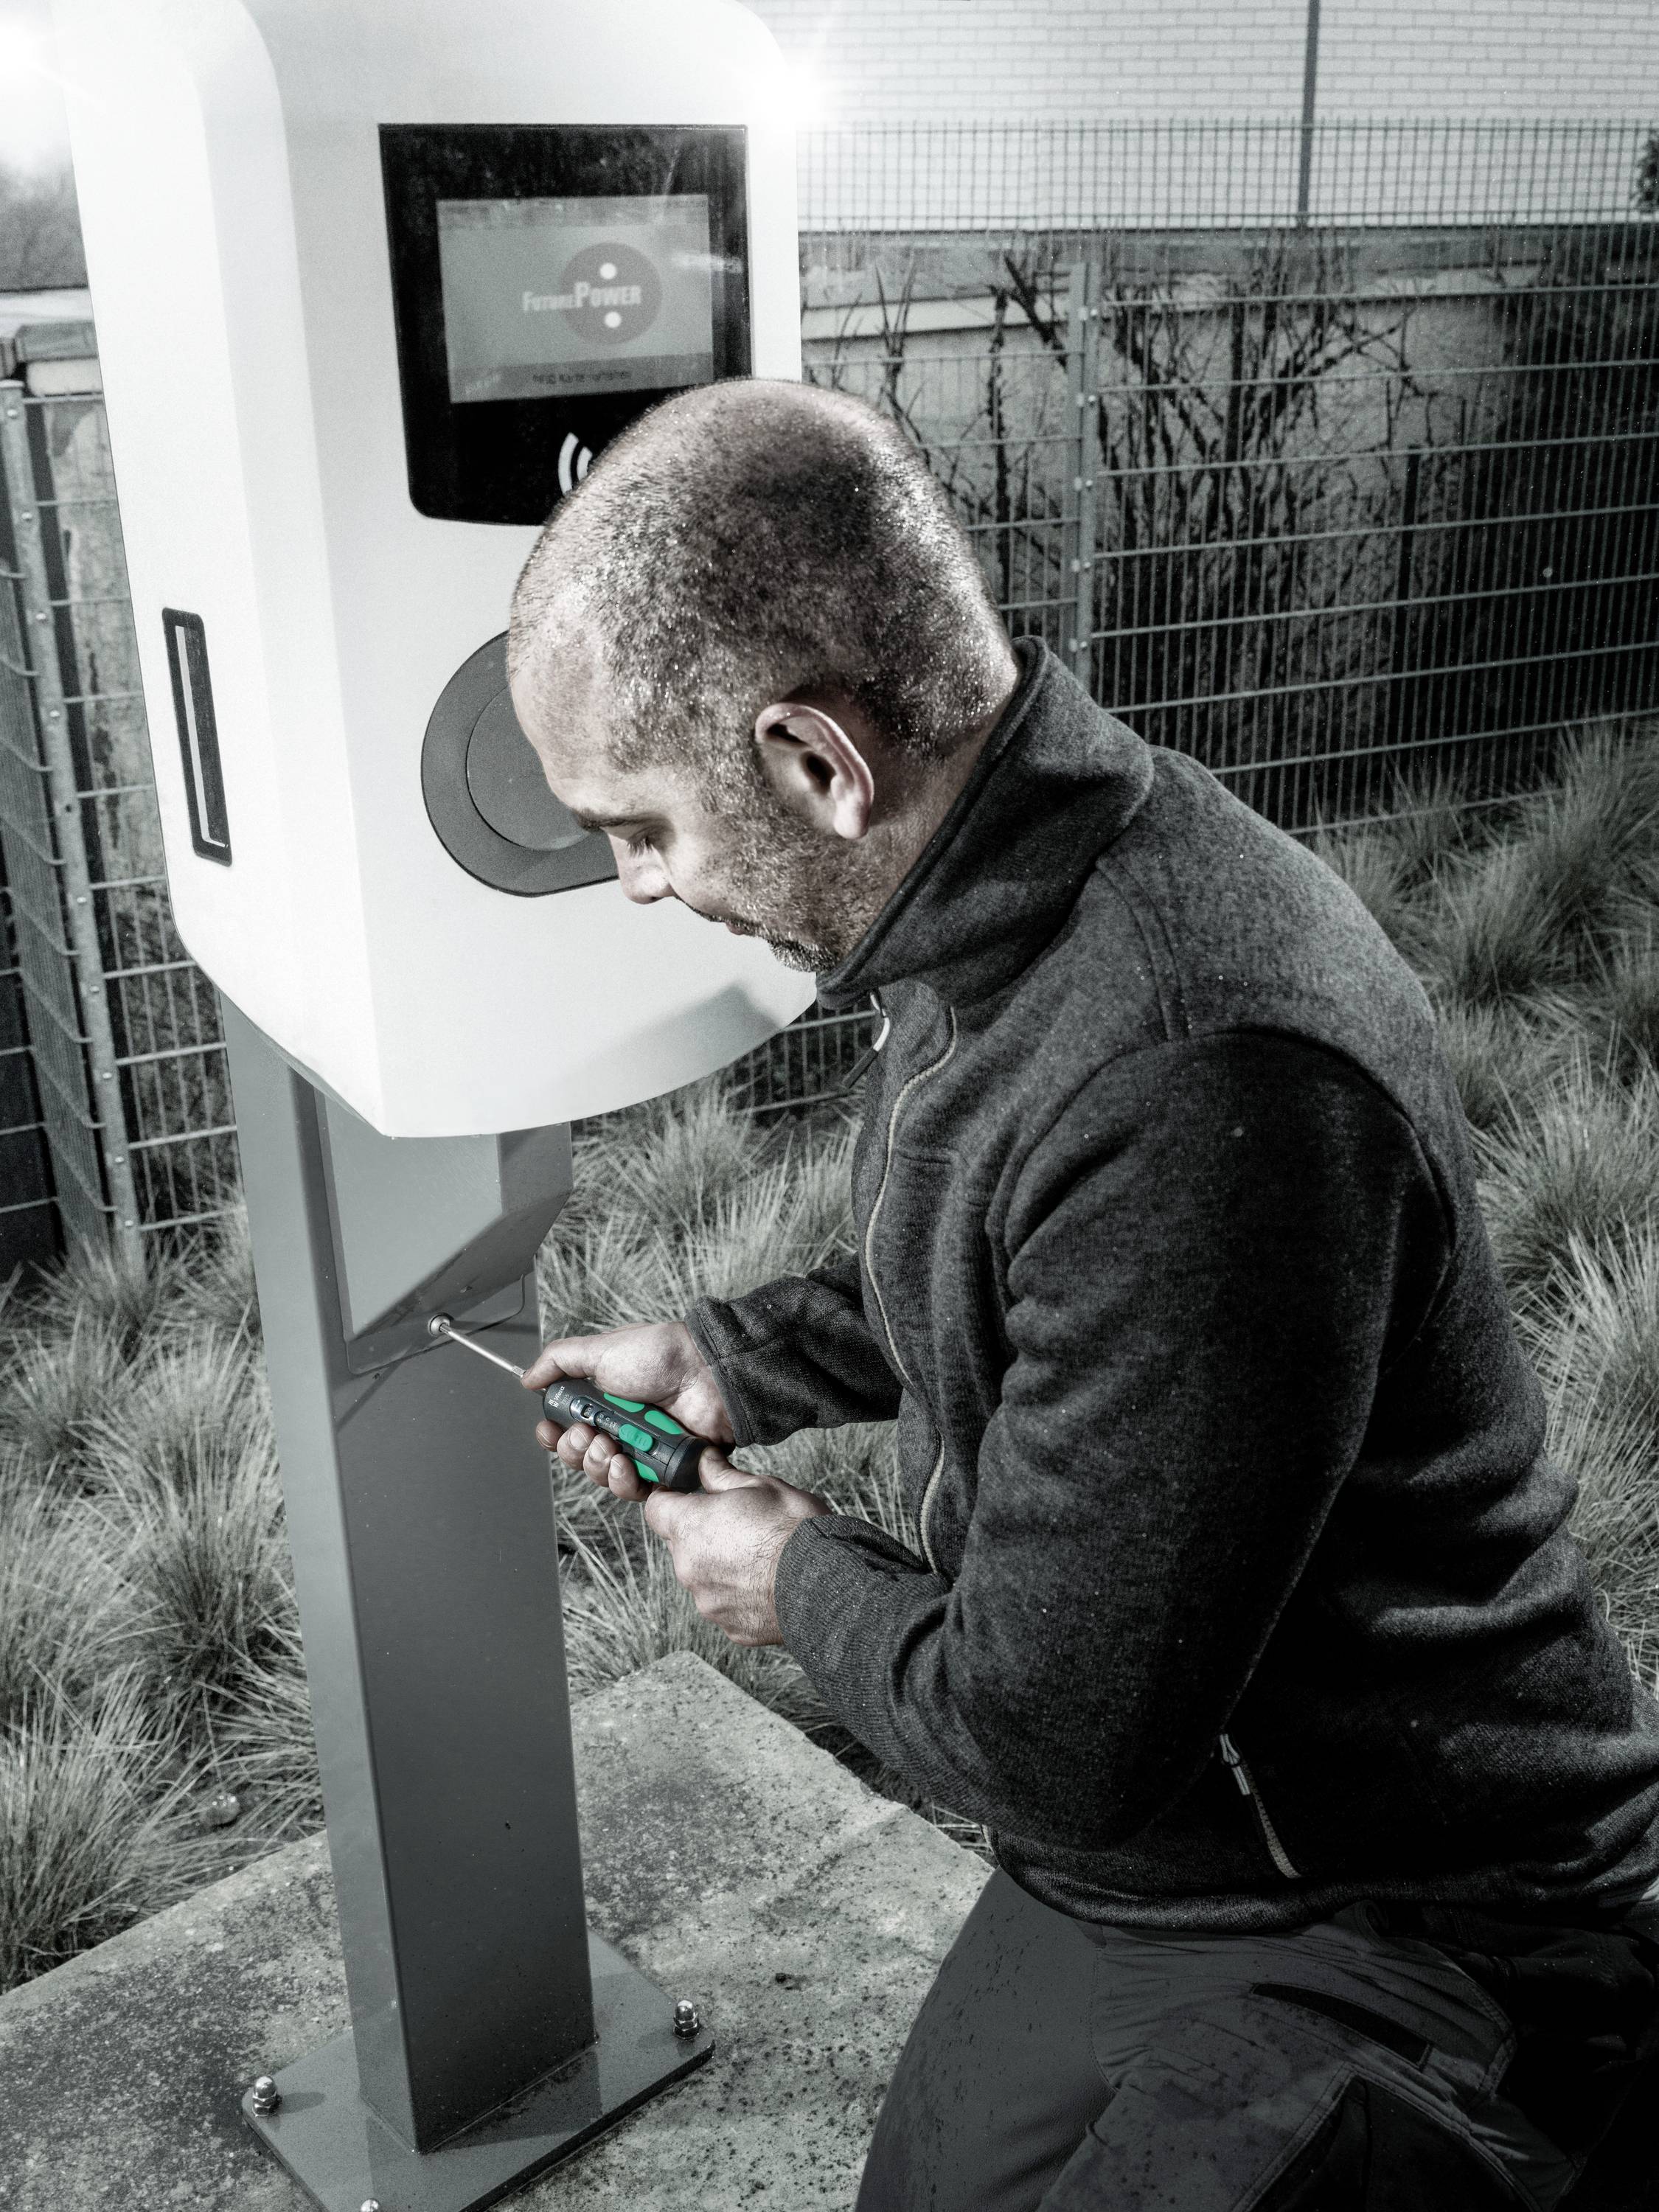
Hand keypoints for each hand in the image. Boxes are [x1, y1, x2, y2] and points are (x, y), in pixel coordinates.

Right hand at [525, 1319, 733, 1501]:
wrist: (707, 1373)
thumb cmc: (661, 1356)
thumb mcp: (601, 1349)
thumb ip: (559, 1361)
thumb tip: (528, 1379)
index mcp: (603, 1399)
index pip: (567, 1427)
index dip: (554, 1434)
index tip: (549, 1429)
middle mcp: (620, 1426)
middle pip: (581, 1456)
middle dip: (575, 1449)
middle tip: (588, 1434)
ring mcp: (642, 1449)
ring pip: (603, 1475)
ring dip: (597, 1464)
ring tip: (610, 1447)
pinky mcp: (663, 1469)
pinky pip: (634, 1489)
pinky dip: (624, 1481)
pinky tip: (625, 1465)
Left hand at [644, 1453, 830, 1645]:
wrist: (827, 1584)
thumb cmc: (795, 1531)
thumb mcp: (761, 1486)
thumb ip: (721, 1475)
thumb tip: (703, 1460)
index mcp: (690, 1527)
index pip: (656, 1509)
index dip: (670, 1498)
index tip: (686, 1494)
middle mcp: (689, 1568)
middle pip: (680, 1543)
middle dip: (701, 1531)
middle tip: (737, 1521)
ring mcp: (707, 1601)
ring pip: (702, 1575)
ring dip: (719, 1563)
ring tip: (759, 1555)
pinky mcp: (729, 1626)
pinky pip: (724, 1602)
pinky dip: (738, 1592)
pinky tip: (766, 1580)